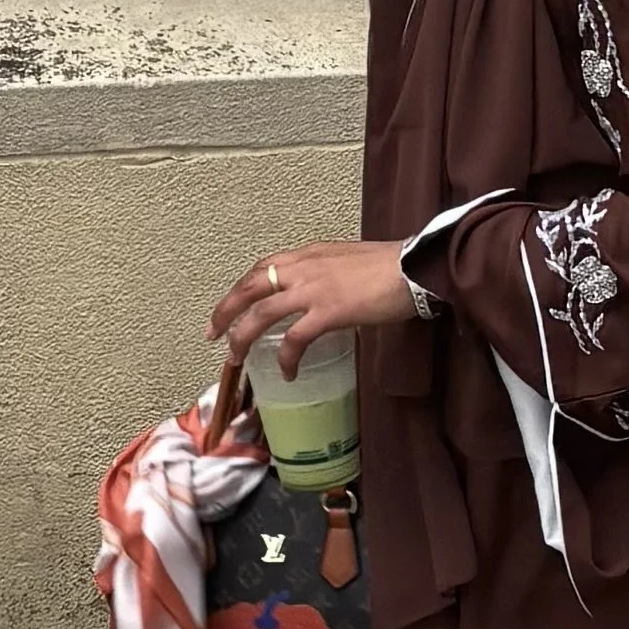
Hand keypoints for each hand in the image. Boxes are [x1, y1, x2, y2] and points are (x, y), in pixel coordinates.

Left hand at [208, 241, 417, 376]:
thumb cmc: (392, 267)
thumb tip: (325, 296)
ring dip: (243, 338)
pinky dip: (286, 358)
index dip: (241, 288)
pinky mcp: (328, 312)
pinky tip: (287, 373)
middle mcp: (303, 268)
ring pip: (261, 314)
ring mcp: (313, 290)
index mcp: (309, 255)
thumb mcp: (349, 263)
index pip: (263, 267)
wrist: (414, 267)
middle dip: (226, 312)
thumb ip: (329, 276)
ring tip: (237, 359)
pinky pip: (295, 339)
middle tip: (213, 335)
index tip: (230, 306)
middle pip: (249, 287)